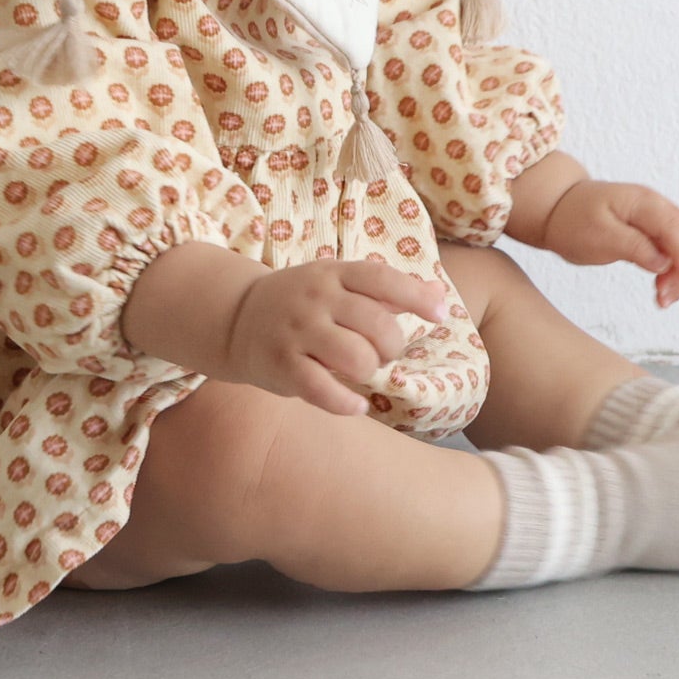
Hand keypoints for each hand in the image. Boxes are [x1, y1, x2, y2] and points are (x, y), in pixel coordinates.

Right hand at [226, 261, 448, 416]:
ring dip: (369, 371)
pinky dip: (347, 404)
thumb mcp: (338, 284)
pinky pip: (324, 390)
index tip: (441, 314)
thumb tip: (438, 297)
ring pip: (356, 358)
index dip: (416, 296)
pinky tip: (355, 405)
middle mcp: (316, 297)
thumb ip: (384, 292)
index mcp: (333, 273)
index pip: (382, 279)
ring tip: (362, 372)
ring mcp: (297, 331)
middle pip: (377, 325)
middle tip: (383, 353)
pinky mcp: (281, 365)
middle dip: (392, 347)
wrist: (238, 318)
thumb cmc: (304, 303)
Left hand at [541, 180, 678, 308]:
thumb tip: (665, 262)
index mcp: (643, 202)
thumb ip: (634, 246)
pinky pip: (675, 248)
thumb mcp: (598, 237)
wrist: (556, 207)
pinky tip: (661, 286)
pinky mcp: (652, 229)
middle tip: (664, 297)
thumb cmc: (572, 220)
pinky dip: (674, 268)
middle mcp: (655, 206)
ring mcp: (655, 216)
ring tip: (662, 297)